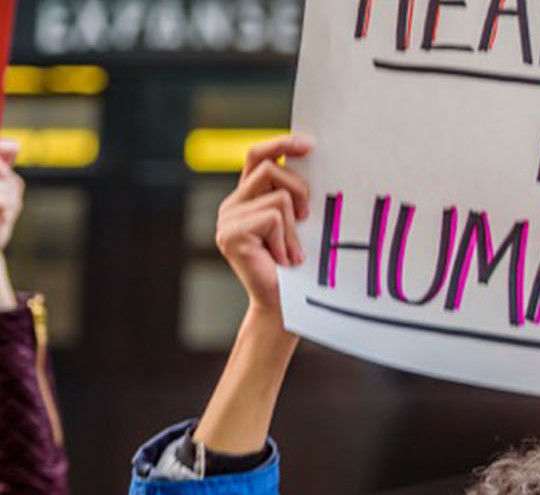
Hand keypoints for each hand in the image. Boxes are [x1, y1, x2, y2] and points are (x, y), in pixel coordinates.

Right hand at [214, 134, 312, 315]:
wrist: (283, 306)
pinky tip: (283, 260)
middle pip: (270, 168)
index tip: (309, 144)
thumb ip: (294, 196)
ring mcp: (227, 220)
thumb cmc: (296, 268)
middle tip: (306, 219)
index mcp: (247, 198)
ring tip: (291, 252)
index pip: (258, 156)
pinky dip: (286, 240)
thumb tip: (313, 161)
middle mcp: (232, 205)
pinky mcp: (230, 234)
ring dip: (294, 228)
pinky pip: (273, 218)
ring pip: (278, 197)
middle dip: (299, 189)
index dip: (281, 143)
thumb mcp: (298, 224)